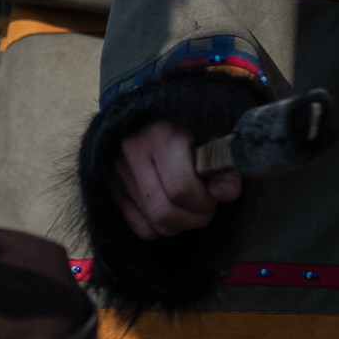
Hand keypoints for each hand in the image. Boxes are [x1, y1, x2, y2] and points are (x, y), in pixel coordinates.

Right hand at [114, 120, 241, 237]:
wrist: (153, 110)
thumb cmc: (190, 121)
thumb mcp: (214, 131)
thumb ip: (224, 161)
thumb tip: (226, 192)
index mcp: (161, 135)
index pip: (180, 187)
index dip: (204, 200)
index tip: (215, 193)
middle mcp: (133, 153)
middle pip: (164, 212)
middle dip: (194, 218)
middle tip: (207, 206)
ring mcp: (117, 172)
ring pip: (152, 226)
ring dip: (179, 225)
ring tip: (190, 205)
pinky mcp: (111, 187)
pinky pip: (140, 228)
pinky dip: (161, 228)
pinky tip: (172, 208)